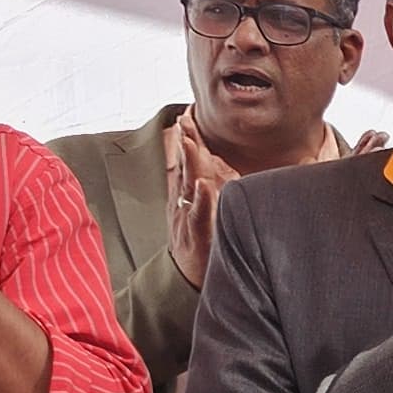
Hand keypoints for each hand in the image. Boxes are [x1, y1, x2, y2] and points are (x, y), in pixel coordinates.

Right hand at [163, 111, 224, 290]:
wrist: (185, 279)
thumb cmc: (198, 243)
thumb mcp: (197, 211)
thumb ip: (202, 190)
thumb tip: (209, 168)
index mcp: (186, 195)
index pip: (186, 161)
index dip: (187, 138)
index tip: (188, 114)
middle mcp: (184, 202)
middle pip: (184, 167)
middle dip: (185, 141)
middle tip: (186, 117)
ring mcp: (188, 217)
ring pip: (188, 186)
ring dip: (189, 162)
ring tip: (191, 141)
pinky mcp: (196, 235)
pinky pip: (198, 216)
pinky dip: (201, 200)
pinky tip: (205, 186)